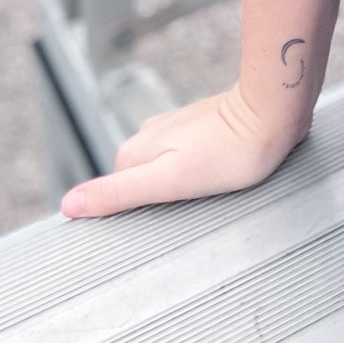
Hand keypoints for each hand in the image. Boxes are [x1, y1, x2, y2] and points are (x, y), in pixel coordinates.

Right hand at [59, 82, 307, 217]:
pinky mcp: (202, 129)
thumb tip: (68, 205)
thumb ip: (119, 193)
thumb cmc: (229, 151)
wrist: (274, 110)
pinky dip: (194, 177)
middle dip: (155, 204)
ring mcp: (177, 130)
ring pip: (163, 173)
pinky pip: (186, 162)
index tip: (153, 232)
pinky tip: (214, 183)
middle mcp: (150, 135)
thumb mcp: (168, 180)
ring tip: (204, 201)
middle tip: (185, 217)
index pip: (114, 196)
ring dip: (177, 190)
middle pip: (138, 185)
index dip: (130, 217)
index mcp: (134, 150)